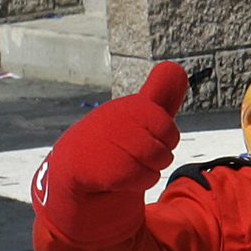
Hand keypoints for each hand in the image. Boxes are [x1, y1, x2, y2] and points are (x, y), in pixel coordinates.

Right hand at [35, 62, 187, 246]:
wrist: (74, 166)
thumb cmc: (113, 139)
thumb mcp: (137, 115)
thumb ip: (159, 96)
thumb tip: (176, 67)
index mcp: (131, 106)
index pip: (168, 130)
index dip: (163, 140)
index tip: (145, 138)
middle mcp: (119, 119)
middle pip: (165, 150)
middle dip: (156, 157)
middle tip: (133, 154)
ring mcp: (108, 142)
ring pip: (155, 164)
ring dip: (146, 170)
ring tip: (125, 163)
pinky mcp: (100, 166)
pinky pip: (140, 178)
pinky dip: (136, 182)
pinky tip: (118, 176)